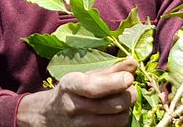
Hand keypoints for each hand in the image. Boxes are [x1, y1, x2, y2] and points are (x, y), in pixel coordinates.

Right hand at [16, 58, 137, 126]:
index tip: (129, 77)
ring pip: (118, 120)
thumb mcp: (83, 76)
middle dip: (130, 94)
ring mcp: (80, 125)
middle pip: (114, 104)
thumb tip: (133, 63)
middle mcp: (74, 107)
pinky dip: (119, 120)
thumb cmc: (71, 91)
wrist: (49, 115)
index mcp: (71, 85)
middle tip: (130, 88)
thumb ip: (109, 70)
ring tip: (122, 100)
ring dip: (127, 109)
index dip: (115, 82)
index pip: (94, 87)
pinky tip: (115, 113)